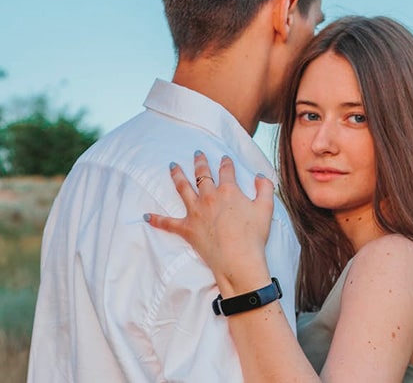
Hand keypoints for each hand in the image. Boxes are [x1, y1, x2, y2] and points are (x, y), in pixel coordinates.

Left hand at [145, 151, 274, 294]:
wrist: (238, 259)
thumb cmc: (253, 236)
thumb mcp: (266, 208)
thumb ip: (265, 188)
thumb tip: (260, 176)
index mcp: (228, 190)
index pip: (226, 171)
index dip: (226, 163)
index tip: (224, 158)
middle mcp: (209, 197)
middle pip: (203, 175)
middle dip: (200, 162)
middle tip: (197, 153)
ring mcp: (196, 212)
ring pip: (183, 188)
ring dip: (177, 175)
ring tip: (172, 166)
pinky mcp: (187, 229)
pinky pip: (168, 223)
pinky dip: (156, 219)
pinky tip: (146, 215)